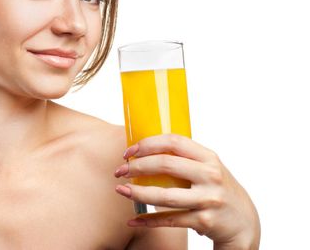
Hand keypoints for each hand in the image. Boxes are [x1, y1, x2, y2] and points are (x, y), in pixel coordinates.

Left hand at [114, 134, 259, 249]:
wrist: (245, 223)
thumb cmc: (218, 190)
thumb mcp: (209, 168)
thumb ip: (185, 158)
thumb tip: (145, 150)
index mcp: (209, 158)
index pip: (174, 142)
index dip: (147, 144)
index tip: (129, 151)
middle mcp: (210, 176)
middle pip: (165, 165)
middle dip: (137, 167)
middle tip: (120, 170)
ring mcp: (208, 199)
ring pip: (164, 196)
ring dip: (137, 193)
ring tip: (121, 190)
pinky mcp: (204, 221)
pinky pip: (169, 220)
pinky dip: (148, 220)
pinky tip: (134, 219)